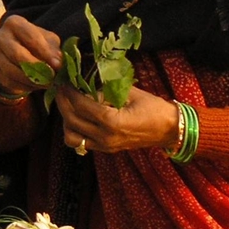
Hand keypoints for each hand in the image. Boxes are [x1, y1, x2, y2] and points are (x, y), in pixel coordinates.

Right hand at [0, 15, 62, 95]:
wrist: (16, 55)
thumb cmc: (35, 44)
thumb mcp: (47, 41)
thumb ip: (53, 50)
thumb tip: (59, 63)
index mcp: (14, 23)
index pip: (30, 37)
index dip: (45, 52)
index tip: (57, 65)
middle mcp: (0, 36)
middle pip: (17, 54)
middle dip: (36, 67)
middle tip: (52, 77)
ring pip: (11, 71)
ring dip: (31, 80)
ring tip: (47, 84)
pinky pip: (9, 82)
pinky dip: (25, 86)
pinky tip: (36, 86)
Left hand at [55, 85, 179, 153]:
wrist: (169, 129)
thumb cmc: (154, 108)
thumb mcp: (131, 92)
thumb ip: (107, 88)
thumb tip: (86, 79)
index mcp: (112, 121)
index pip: (80, 105)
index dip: (69, 92)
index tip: (64, 82)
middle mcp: (105, 136)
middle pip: (71, 120)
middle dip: (62, 103)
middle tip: (60, 90)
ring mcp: (105, 146)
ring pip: (71, 137)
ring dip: (65, 120)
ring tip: (68, 105)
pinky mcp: (105, 149)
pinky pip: (81, 143)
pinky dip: (74, 131)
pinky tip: (78, 118)